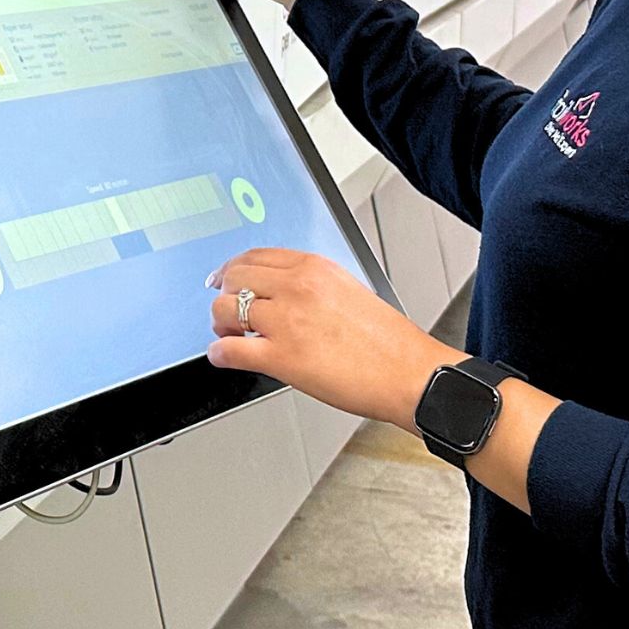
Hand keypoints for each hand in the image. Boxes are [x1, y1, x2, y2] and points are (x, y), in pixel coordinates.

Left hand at [206, 248, 463, 430]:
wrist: (407, 372)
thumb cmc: (389, 341)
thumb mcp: (350, 292)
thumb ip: (313, 286)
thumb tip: (283, 294)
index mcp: (315, 268)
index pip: (257, 256)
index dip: (234, 267)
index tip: (226, 276)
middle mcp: (297, 287)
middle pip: (234, 277)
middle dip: (224, 293)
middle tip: (224, 308)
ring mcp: (286, 321)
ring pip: (224, 310)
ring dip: (221, 323)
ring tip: (232, 335)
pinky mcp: (281, 357)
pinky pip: (229, 349)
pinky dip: (220, 352)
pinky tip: (226, 356)